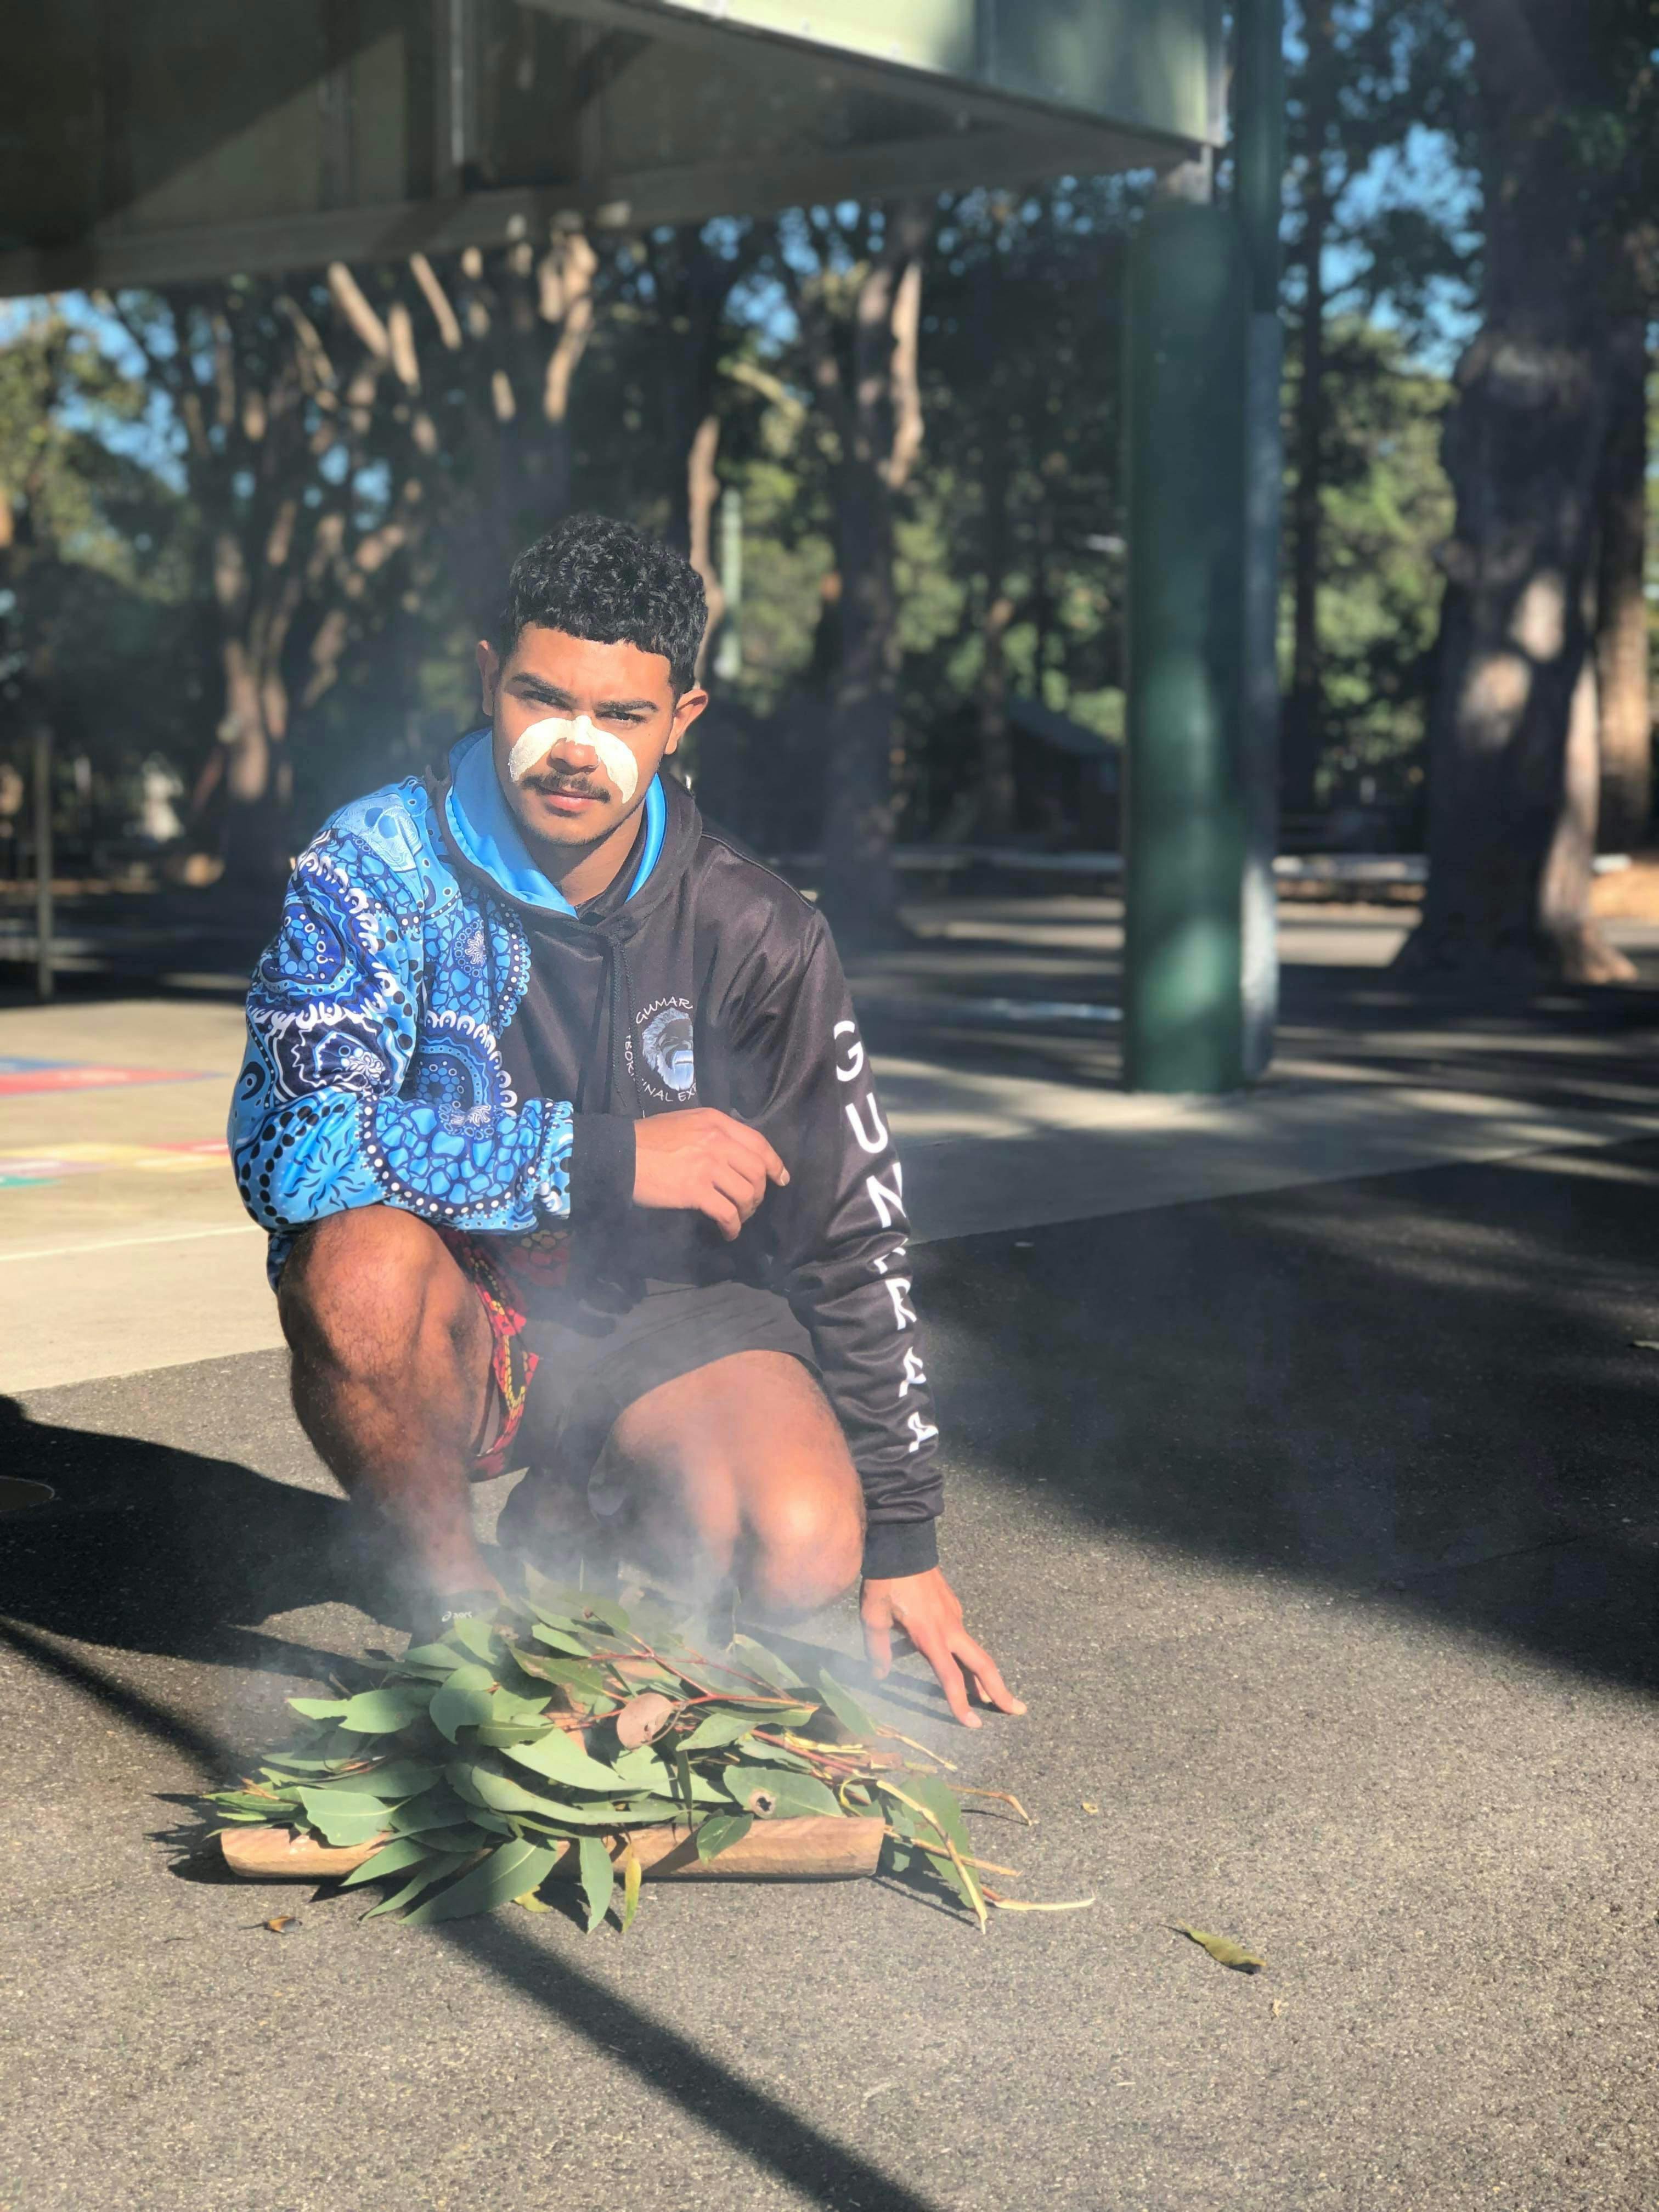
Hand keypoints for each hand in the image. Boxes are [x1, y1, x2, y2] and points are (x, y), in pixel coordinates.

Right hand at [632, 1109, 788, 1240]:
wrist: (619, 1154)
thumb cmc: (647, 1139)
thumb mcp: (685, 1122)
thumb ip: (712, 1132)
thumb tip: (733, 1152)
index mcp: (716, 1121)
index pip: (759, 1142)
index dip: (774, 1163)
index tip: (780, 1179)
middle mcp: (717, 1140)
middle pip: (757, 1170)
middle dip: (760, 1192)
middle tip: (751, 1204)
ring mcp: (708, 1165)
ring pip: (746, 1193)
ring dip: (747, 1211)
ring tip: (737, 1218)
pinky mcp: (696, 1190)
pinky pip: (727, 1212)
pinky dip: (732, 1226)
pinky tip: (728, 1232)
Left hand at [860, 1566, 1025, 1728]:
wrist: (903, 1543)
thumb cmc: (885, 1580)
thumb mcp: (872, 1615)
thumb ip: (876, 1648)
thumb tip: (880, 1675)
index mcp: (931, 1635)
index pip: (951, 1677)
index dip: (961, 1704)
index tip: (974, 1725)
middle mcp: (950, 1628)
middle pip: (982, 1664)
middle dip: (1000, 1690)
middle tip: (1018, 1711)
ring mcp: (954, 1615)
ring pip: (973, 1652)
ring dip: (983, 1676)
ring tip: (990, 1697)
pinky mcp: (952, 1606)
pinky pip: (960, 1637)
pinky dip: (963, 1656)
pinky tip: (952, 1660)